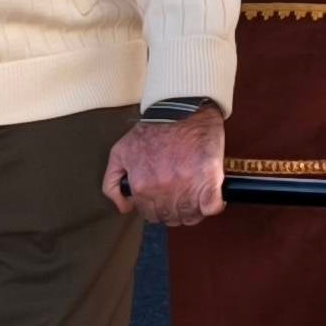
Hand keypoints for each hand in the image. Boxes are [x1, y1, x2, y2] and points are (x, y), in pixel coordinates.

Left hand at [103, 109, 227, 228]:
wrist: (181, 107)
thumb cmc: (154, 127)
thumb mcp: (121, 152)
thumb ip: (112, 182)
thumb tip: (124, 206)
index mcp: (142, 186)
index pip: (150, 214)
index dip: (158, 208)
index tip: (165, 200)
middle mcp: (163, 190)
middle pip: (171, 217)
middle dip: (175, 210)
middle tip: (181, 197)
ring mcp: (188, 187)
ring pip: (191, 216)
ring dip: (194, 210)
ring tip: (196, 197)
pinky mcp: (210, 181)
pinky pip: (212, 207)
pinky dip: (213, 206)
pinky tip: (210, 198)